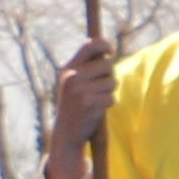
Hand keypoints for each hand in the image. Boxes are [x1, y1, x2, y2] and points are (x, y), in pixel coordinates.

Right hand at [43, 36, 116, 178]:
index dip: (104, 44)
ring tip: (96, 100)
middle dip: (109, 76)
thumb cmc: (74, 106)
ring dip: (110, 91)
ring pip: (112, 82)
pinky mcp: (90, 103)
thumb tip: (107, 51)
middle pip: (107, 64)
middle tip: (99, 88)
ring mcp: (80, 90)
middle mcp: (72, 77)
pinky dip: (109, 103)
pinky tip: (97, 110)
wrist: (66, 134)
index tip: (111, 50)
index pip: (90, 45)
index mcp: (68, 69)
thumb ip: (86, 67)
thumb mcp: (73, 84)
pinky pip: (112, 97)